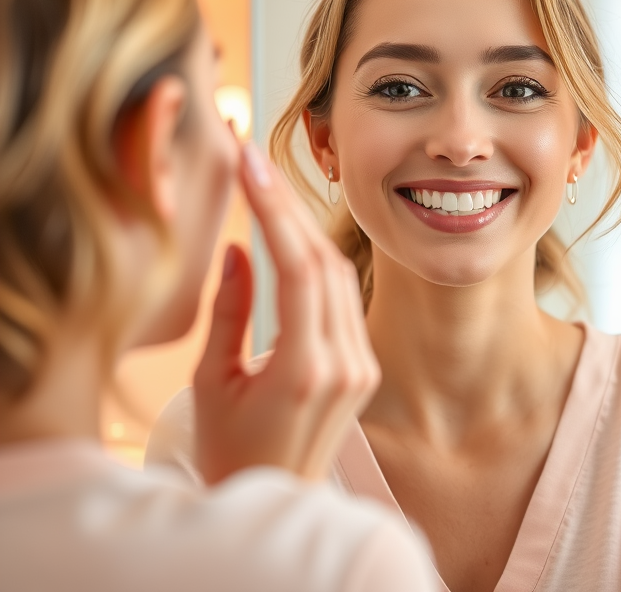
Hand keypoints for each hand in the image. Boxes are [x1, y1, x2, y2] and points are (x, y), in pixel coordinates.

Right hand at [193, 142, 379, 484]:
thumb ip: (228, 314)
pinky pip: (345, 299)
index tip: (248, 165)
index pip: (299, 269)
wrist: (274, 499)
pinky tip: (292, 234)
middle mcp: (345, 364)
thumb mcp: (213, 384)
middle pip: (324, 263)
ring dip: (305, 228)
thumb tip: (241, 249)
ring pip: (340, 276)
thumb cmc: (230, 451)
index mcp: (305, 370)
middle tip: (255, 161)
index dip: (275, 210)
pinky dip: (319, 262)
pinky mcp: (366, 366)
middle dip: (290, 206)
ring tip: (269, 186)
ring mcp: (363, 366)